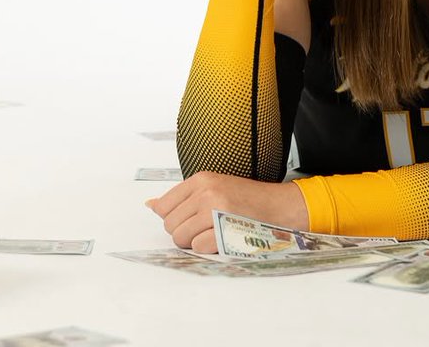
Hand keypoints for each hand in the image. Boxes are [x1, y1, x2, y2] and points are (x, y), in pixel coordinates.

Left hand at [145, 171, 309, 252]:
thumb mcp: (214, 186)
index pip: (163, 206)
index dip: (175, 217)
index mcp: (202, 179)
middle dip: (184, 231)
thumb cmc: (246, 199)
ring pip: (180, 238)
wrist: (278, 207)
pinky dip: (207, 248)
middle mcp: (206, 193)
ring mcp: (215, 212)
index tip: (191, 217)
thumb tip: (150, 205)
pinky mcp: (223, 231)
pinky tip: (222, 238)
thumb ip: (183, 197)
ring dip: (194, 241)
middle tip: (206, 225)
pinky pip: (197, 248)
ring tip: (214, 231)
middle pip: (170, 225)